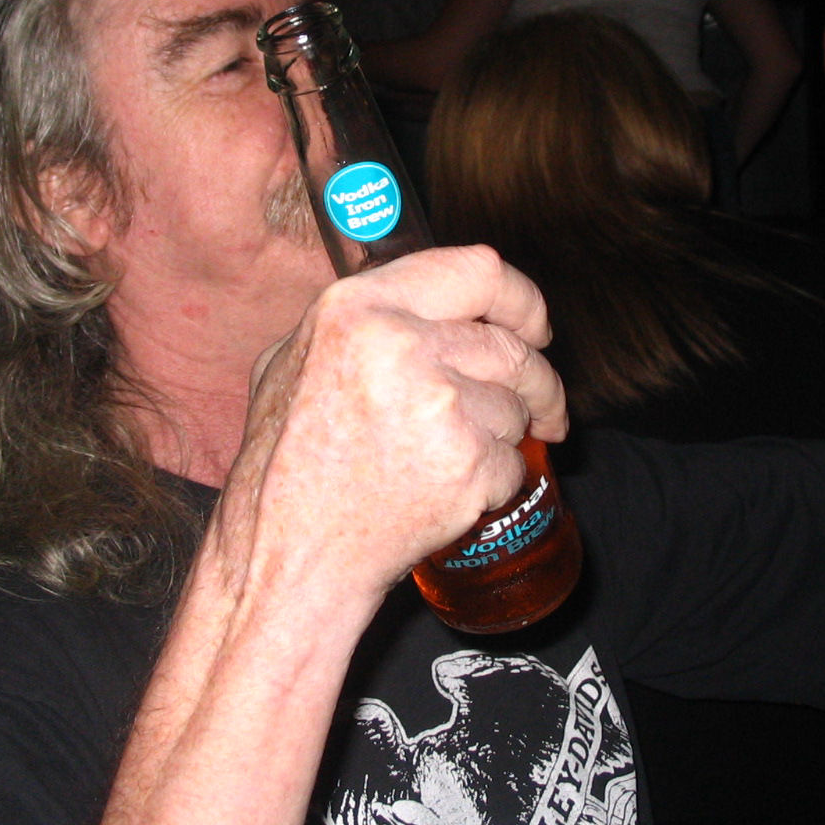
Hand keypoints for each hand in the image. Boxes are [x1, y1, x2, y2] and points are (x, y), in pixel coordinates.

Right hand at [227, 245, 566, 607]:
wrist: (289, 552)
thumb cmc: (286, 461)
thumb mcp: (295, 360)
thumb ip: (364, 318)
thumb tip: (432, 301)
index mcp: (359, 307)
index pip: (479, 271)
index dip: (521, 300)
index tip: (536, 327)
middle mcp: (402, 345)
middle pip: (512, 348)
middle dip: (536, 383)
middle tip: (539, 407)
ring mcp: (440, 406)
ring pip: (515, 407)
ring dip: (499, 435)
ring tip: (447, 458)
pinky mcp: (466, 465)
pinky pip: (512, 462)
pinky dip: (492, 482)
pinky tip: (446, 493)